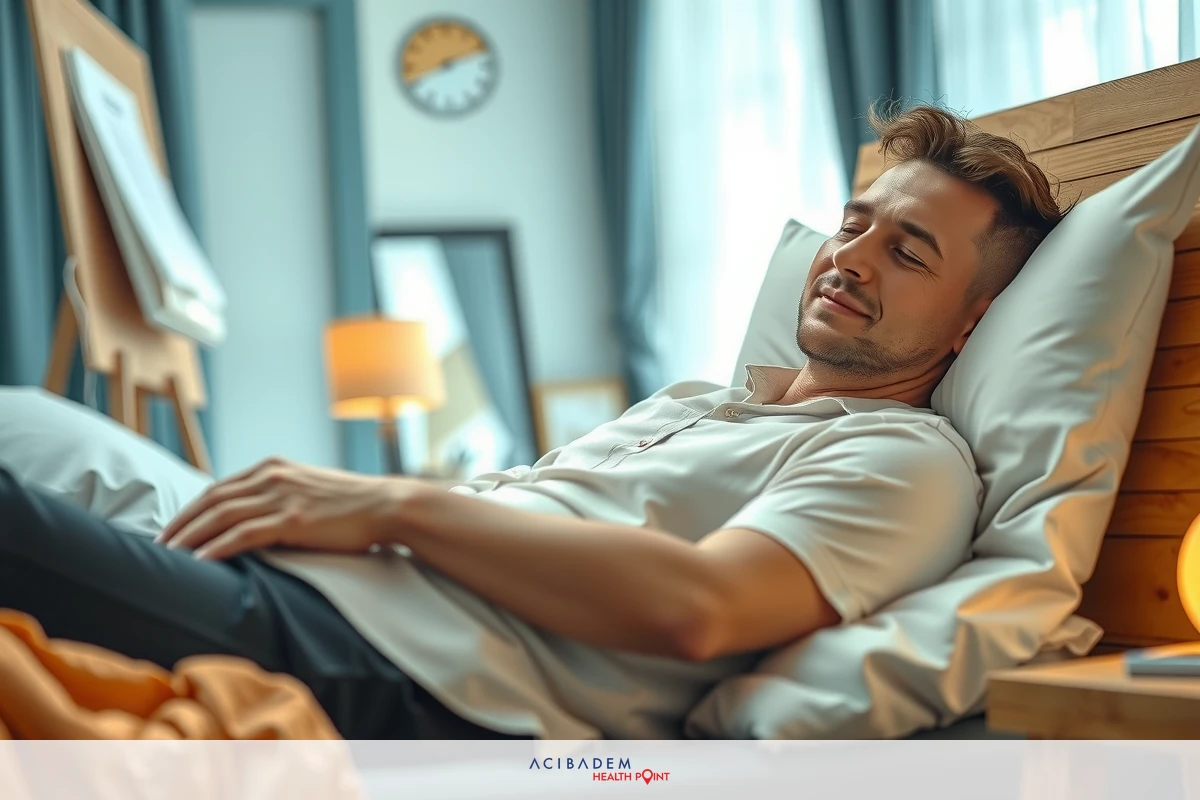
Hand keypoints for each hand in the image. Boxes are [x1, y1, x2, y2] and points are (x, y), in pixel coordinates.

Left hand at [155, 457, 409, 559]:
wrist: (387, 505)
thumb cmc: (352, 505)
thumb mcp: (309, 490)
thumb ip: (280, 497)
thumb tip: (256, 519)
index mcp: (273, 468)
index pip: (219, 488)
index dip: (191, 510)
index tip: (172, 529)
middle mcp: (272, 477)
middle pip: (211, 499)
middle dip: (180, 523)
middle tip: (156, 545)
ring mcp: (282, 496)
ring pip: (220, 515)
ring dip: (189, 536)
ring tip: (167, 556)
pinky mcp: (293, 520)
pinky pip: (243, 534)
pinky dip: (217, 547)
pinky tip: (199, 561)